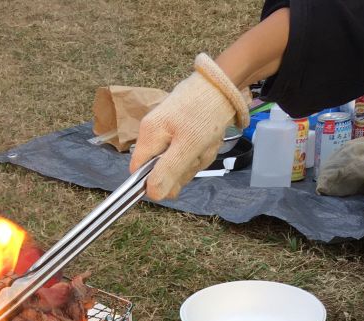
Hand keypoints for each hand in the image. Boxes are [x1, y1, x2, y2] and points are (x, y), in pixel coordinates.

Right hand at [130, 54, 249, 201]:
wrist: (226, 83)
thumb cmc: (205, 112)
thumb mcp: (188, 146)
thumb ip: (168, 171)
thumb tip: (152, 194)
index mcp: (148, 135)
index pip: (138, 172)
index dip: (155, 181)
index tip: (177, 177)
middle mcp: (152, 133)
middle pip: (160, 170)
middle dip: (182, 169)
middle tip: (198, 154)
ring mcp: (166, 131)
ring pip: (176, 162)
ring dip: (195, 160)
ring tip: (206, 144)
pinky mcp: (180, 130)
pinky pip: (186, 152)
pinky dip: (199, 151)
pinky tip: (207, 141)